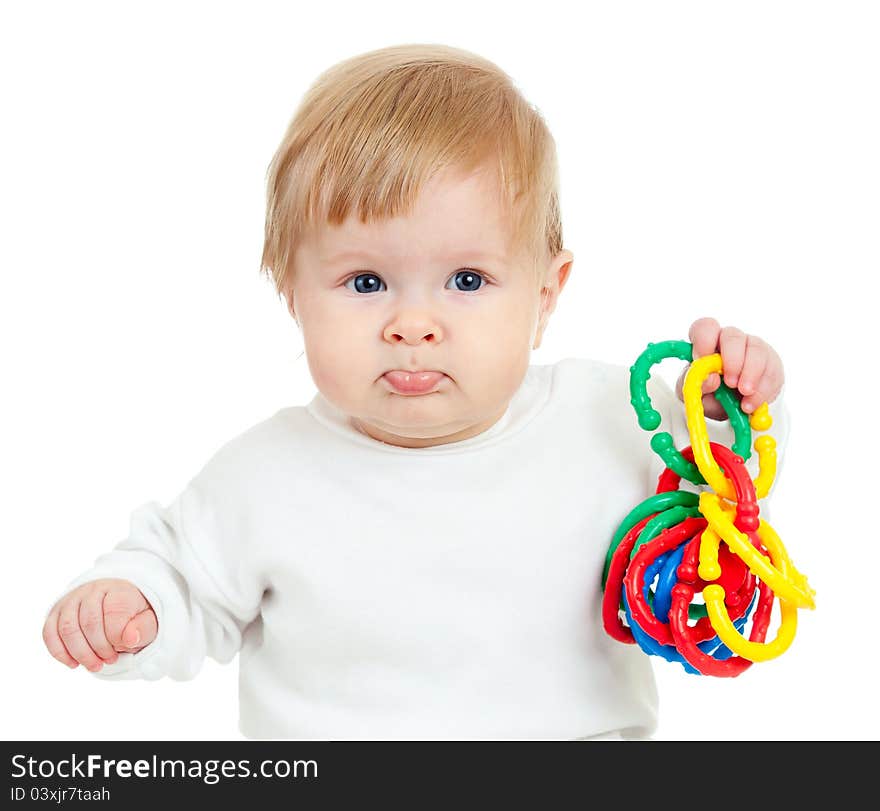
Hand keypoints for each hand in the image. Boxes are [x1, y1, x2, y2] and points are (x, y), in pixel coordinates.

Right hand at [42, 578, 157, 671]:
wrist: (118, 603)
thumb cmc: (134, 615)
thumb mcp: (149, 621)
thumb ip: (143, 628)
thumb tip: (129, 638)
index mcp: (118, 590)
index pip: (114, 614)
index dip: (118, 638)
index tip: (125, 648)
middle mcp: (92, 590)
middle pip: (89, 623)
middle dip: (99, 649)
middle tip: (110, 660)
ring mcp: (72, 599)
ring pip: (68, 629)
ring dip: (80, 654)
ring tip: (95, 665)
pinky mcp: (57, 611)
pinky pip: (50, 633)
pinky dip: (60, 652)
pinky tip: (74, 663)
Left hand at [675, 317, 784, 420]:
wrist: (734, 410)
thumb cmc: (711, 394)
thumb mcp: (697, 393)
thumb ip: (698, 385)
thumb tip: (711, 379)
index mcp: (706, 343)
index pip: (705, 327)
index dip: (704, 340)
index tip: (702, 359)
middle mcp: (729, 340)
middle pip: (732, 336)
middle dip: (732, 360)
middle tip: (730, 383)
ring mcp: (752, 348)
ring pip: (756, 350)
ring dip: (750, 374)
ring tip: (744, 393)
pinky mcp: (770, 362)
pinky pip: (771, 369)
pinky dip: (762, 389)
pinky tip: (751, 402)